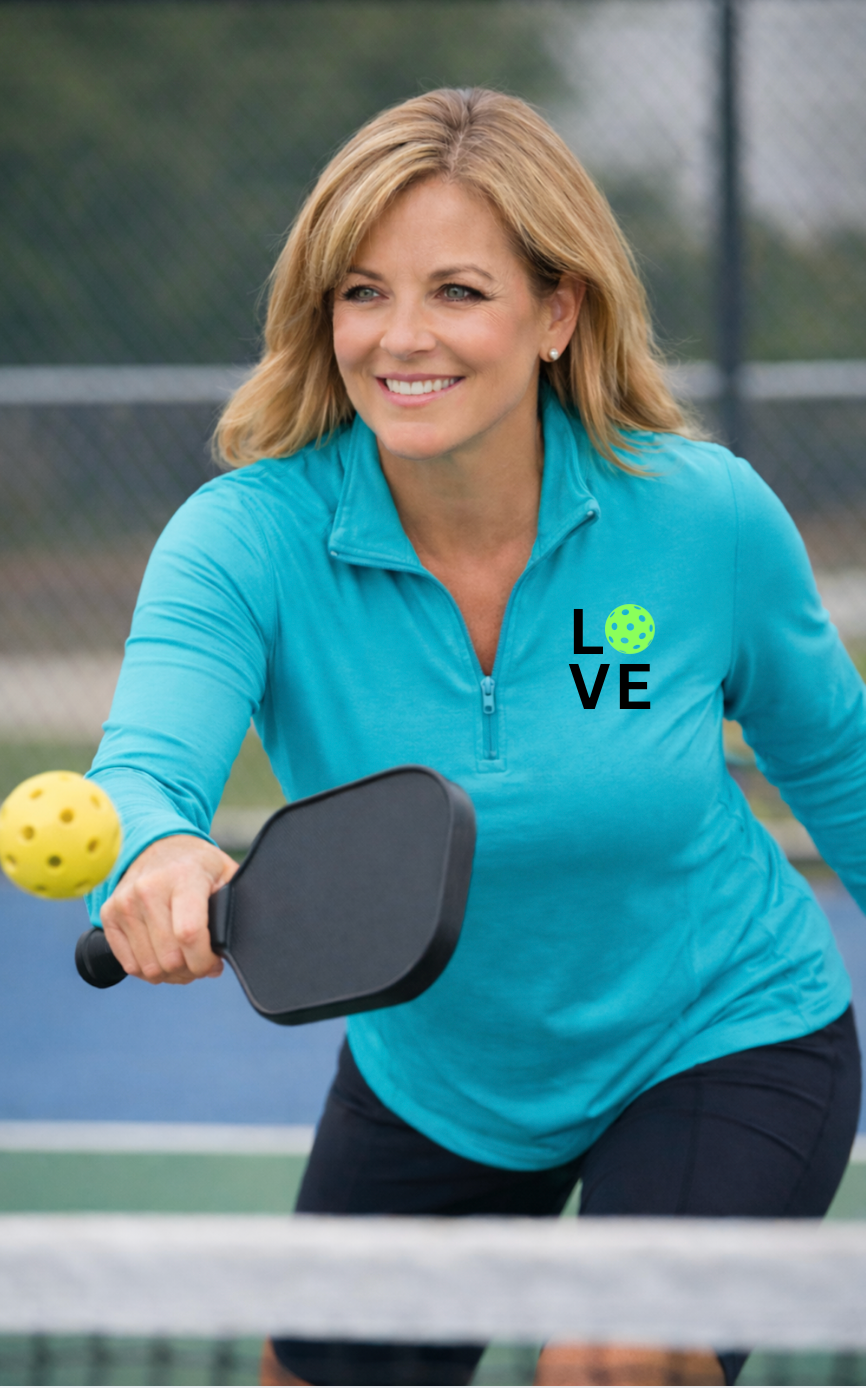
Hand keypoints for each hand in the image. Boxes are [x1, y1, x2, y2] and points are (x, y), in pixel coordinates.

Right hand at [100, 834, 237, 983]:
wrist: (158, 845)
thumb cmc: (198, 865)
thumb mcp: (225, 874)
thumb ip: (233, 905)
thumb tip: (235, 944)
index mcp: (184, 877)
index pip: (189, 934)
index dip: (205, 961)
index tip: (215, 963)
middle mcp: (149, 889)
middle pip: (170, 958)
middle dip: (192, 970)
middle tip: (202, 961)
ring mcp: (125, 902)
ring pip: (149, 968)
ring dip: (171, 974)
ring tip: (185, 959)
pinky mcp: (109, 915)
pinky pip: (130, 965)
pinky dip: (150, 969)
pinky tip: (164, 955)